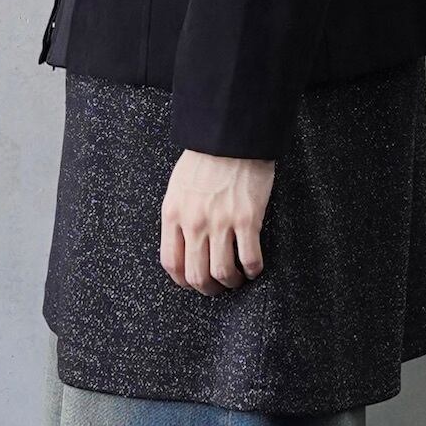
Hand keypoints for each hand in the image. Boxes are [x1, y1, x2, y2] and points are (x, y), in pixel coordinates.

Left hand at [160, 149, 274, 294]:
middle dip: (208, 289)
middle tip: (218, 287)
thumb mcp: (178, 187)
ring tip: (237, 278)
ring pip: (222, 273)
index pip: (171, 262)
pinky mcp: (247, 219)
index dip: (183, 280)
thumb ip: (179, 215)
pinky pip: (250, 258)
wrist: (231, 135)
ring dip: (231, 282)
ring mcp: (221, 222)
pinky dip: (253, 270)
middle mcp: (194, 223)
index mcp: (173, 214)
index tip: (193, 282)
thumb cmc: (206, 157)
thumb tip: (184, 242)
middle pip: (196, 275)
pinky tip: (255, 267)